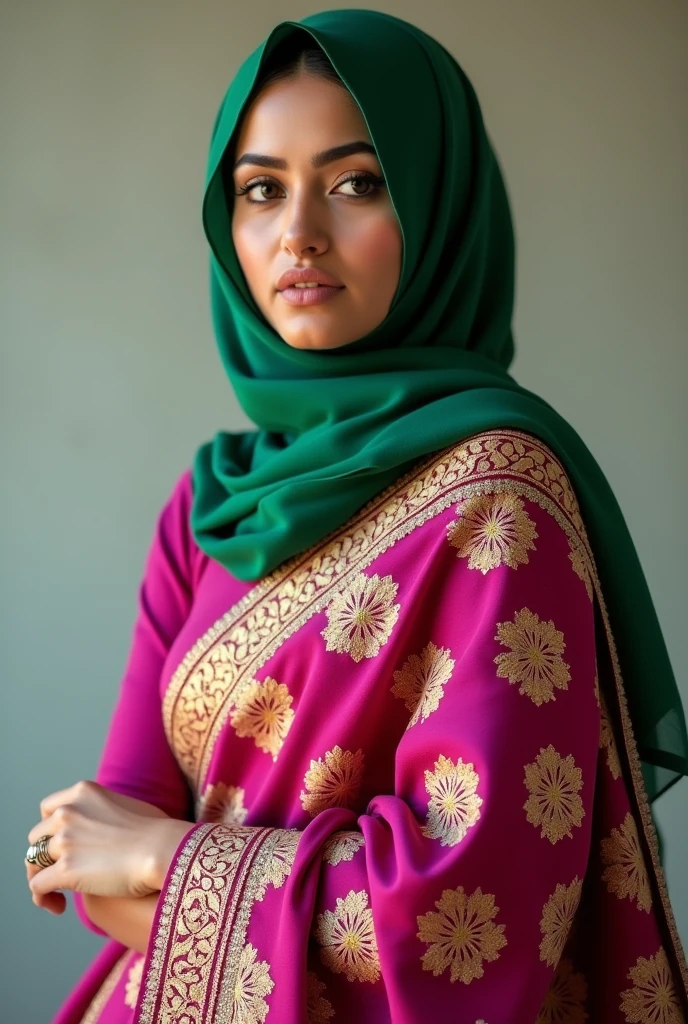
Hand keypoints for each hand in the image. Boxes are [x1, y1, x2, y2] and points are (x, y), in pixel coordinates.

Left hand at [26, 781, 190, 914]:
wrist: (164, 849)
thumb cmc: (158, 832)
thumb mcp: (126, 805)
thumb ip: (106, 812)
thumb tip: (109, 828)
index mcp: (83, 792)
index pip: (48, 808)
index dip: (51, 830)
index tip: (64, 846)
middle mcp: (68, 812)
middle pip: (37, 836)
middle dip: (47, 855)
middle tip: (62, 872)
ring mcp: (65, 840)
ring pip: (33, 861)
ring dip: (41, 877)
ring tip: (57, 895)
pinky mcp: (66, 870)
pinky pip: (37, 886)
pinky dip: (43, 898)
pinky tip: (59, 907)